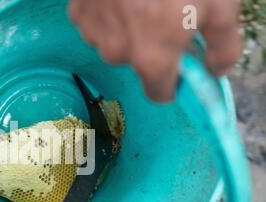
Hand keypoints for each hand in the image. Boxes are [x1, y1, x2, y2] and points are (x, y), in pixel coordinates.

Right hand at [69, 0, 241, 101]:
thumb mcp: (220, 4)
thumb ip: (223, 46)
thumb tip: (215, 69)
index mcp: (151, 59)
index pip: (159, 93)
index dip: (172, 81)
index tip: (178, 63)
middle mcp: (117, 54)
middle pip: (138, 64)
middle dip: (150, 47)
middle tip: (163, 14)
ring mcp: (93, 32)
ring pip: (115, 43)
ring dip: (127, 30)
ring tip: (139, 0)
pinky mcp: (78, 13)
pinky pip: (96, 24)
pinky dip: (108, 14)